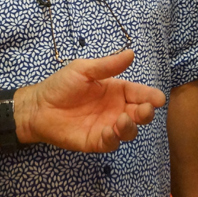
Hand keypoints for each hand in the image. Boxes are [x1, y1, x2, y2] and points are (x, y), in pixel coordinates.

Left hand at [17, 49, 165, 152]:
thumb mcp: (84, 69)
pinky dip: (113, 139)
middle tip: (145, 110)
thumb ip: (107, 65)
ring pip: (129, 131)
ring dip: (131, 127)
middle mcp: (115, 109)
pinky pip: (111, 143)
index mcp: (116, 90)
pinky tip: (109, 131)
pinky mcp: (96, 141)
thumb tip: (131, 53)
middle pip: (139, 114)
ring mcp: (107, 126)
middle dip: (146, 113)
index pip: (138, 93)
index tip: (159, 99)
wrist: (38, 107)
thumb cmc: (61, 85)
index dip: (150, 96)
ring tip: (123, 119)